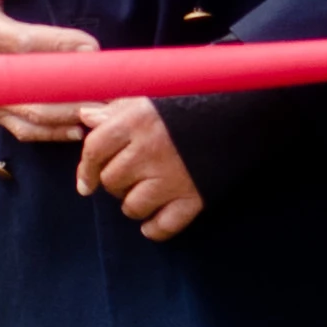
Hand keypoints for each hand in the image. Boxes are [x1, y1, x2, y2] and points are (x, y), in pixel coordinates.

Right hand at [0, 0, 103, 138]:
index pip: (24, 43)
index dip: (58, 46)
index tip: (91, 47)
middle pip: (34, 87)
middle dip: (73, 89)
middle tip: (110, 87)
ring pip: (32, 114)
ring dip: (70, 115)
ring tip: (104, 110)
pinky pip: (23, 128)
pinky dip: (52, 133)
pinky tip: (80, 126)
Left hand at [74, 97, 202, 238]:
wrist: (241, 113)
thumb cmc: (191, 102)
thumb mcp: (151, 98)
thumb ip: (117, 110)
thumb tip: (86, 117)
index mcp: (137, 120)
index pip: (95, 150)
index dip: (86, 169)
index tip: (85, 184)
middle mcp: (150, 150)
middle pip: (112, 181)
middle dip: (114, 183)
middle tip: (128, 177)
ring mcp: (172, 177)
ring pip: (132, 207)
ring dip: (133, 204)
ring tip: (143, 194)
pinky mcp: (194, 197)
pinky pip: (163, 226)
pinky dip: (154, 229)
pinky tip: (151, 223)